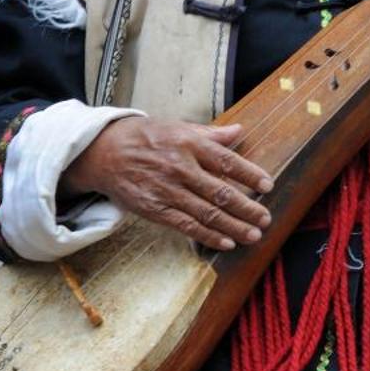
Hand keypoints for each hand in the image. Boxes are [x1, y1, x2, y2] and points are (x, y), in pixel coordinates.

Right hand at [67, 117, 272, 251]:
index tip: (267, 186)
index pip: (227, 161)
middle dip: (248, 208)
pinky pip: (187, 225)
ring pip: (208, 213)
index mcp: (187, 143)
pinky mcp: (155, 209)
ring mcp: (167, 190)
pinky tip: (226, 242)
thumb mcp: (176, 128)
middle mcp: (179, 167)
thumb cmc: (142, 138)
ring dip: (234, 226)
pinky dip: (209, 235)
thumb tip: (239, 132)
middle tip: (265, 218)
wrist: (102, 153)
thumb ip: (209, 134)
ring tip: (253, 235)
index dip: (250, 175)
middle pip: (221, 191)